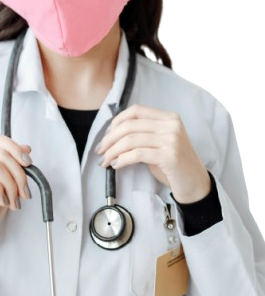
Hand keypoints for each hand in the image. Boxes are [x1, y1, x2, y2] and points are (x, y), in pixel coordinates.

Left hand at [95, 104, 210, 203]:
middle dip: (109, 139)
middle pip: (130, 125)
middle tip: (100, 151)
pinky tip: (116, 165)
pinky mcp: (169, 156)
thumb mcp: (159, 144)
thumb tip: (112, 136)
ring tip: (105, 161)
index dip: (117, 121)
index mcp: (169, 117)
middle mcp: (171, 125)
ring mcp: (172, 140)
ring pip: (131, 140)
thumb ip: (142, 135)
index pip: (136, 110)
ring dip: (112, 151)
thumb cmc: (174, 165)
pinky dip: (122, 159)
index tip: (107, 135)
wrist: (195, 184)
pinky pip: (137, 154)